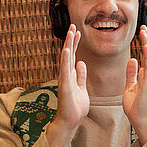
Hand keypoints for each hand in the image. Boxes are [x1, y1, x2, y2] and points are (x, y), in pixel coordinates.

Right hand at [48, 25, 87, 146]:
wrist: (70, 121)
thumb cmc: (75, 107)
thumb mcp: (81, 88)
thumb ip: (81, 76)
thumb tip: (81, 64)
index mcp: (71, 75)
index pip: (73, 55)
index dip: (76, 43)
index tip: (78, 31)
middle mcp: (66, 75)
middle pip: (68, 54)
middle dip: (71, 39)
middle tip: (73, 25)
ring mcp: (64, 79)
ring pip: (66, 59)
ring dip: (69, 45)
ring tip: (70, 32)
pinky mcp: (65, 86)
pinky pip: (65, 70)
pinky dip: (66, 60)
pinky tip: (67, 49)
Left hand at [123, 26, 146, 143]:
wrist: (140, 120)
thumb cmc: (135, 106)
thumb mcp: (130, 86)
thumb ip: (132, 74)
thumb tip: (132, 60)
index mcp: (146, 75)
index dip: (145, 43)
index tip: (142, 33)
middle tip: (144, 27)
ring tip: (145, 31)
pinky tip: (146, 46)